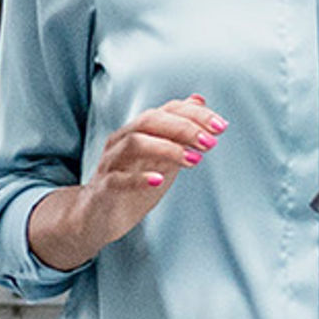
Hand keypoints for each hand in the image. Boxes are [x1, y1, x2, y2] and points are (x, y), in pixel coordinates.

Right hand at [25, 97, 222, 272]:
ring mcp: (111, 163)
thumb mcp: (160, 156)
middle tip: (211, 142)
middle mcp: (122, 140)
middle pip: (150, 120)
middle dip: (184, 127)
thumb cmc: (131, 184)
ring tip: (193, 160)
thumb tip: (199, 100)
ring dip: (167, 148)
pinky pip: (118, 178)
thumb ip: (178, 131)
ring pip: (134, 143)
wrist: (97, 218)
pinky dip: (139, 177)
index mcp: (138, 130)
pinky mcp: (103, 188)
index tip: (221, 126)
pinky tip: (158, 180)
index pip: (167, 110)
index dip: (195, 115)